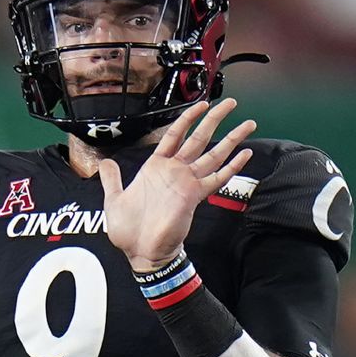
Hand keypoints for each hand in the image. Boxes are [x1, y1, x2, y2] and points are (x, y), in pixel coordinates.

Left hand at [99, 98, 255, 271]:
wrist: (140, 253)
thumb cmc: (128, 230)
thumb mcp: (114, 199)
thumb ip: (112, 179)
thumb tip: (106, 162)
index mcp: (155, 167)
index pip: (174, 134)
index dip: (187, 118)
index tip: (201, 104)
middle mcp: (175, 171)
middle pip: (199, 138)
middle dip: (215, 119)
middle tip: (231, 103)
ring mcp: (187, 183)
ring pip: (213, 154)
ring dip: (232, 139)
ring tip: (249, 124)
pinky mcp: (195, 196)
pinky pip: (217, 178)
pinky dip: (232, 166)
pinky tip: (246, 155)